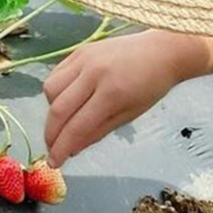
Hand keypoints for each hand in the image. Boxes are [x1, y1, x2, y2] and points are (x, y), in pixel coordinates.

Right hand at [42, 31, 189, 164]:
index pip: (77, 126)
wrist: (161, 50)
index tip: (54, 162)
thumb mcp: (129, 115)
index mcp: (112, 93)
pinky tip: (66, 100)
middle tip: (52, 148)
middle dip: (51, 135)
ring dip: (52, 111)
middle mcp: (93, 73)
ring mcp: (84, 58)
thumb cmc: (151, 86)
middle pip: (58, 109)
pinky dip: (55, 91)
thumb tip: (71, 149)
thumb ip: (97, 132)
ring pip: (50, 89)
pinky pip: (56, 74)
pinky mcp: (79, 50)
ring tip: (64, 120)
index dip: (61, 148)